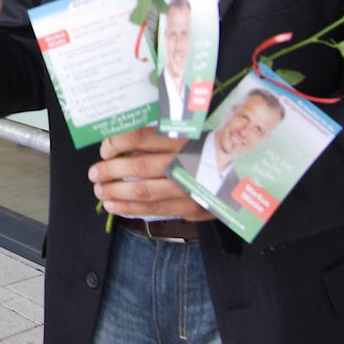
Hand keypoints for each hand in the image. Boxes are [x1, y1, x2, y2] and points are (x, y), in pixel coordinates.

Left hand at [88, 127, 213, 221]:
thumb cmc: (213, 149)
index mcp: (182, 138)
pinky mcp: (192, 207)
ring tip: (100, 191)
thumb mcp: (190, 134)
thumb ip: (159, 139)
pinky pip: (155, 209)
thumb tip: (126, 146)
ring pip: (143, 192)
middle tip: (94, 174)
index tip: (105, 148)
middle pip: (138, 167)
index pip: (140, 138)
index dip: (116, 143)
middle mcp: (184, 162)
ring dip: (116, 193)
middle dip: (109, 171)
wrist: (250, 173)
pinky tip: (115, 206)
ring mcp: (188, 187)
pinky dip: (131, 209)